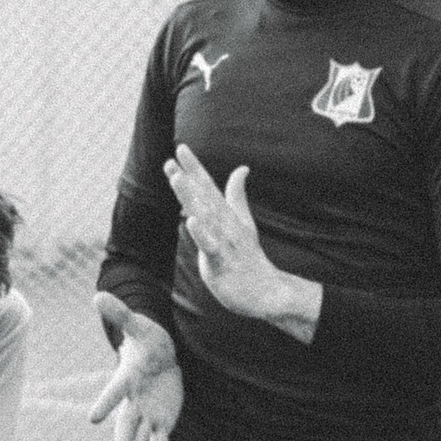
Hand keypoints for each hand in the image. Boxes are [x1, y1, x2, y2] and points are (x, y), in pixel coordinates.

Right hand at [88, 293, 182, 440]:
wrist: (161, 356)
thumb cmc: (148, 340)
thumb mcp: (138, 326)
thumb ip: (121, 314)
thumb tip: (98, 295)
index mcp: (127, 379)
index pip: (115, 392)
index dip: (105, 404)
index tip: (93, 419)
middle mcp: (134, 401)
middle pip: (126, 422)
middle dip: (123, 439)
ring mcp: (147, 413)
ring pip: (140, 436)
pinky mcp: (162, 421)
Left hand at [165, 145, 321, 342]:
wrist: (267, 292)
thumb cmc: (248, 258)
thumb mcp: (243, 222)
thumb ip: (237, 196)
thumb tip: (241, 168)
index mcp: (226, 216)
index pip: (208, 188)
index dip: (195, 168)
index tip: (181, 148)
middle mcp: (225, 224)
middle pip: (204, 197)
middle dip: (188, 177)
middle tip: (173, 157)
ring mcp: (224, 242)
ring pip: (205, 217)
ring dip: (191, 197)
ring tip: (177, 179)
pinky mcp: (222, 262)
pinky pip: (211, 247)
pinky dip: (202, 234)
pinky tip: (190, 221)